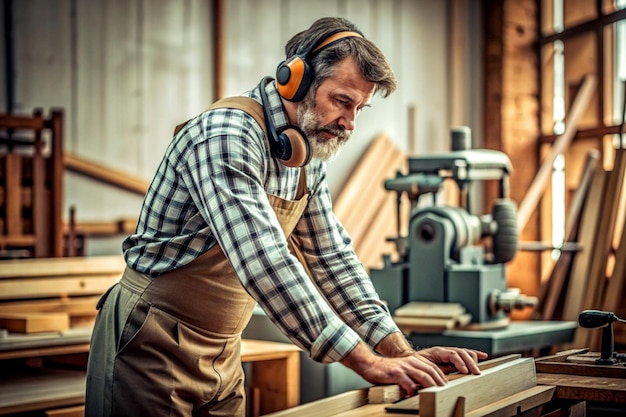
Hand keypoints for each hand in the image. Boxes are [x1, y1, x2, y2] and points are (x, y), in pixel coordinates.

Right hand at [341, 342, 477, 395]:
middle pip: (432, 371)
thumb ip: (414, 376)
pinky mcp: (396, 372)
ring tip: (436, 394)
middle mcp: (411, 362)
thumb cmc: (386, 371)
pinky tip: (413, 395)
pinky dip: (412, 390)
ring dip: (431, 386)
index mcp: (415, 361)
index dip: (443, 377)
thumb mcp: (403, 371)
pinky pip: (408, 382)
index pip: (434, 368)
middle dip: (441, 382)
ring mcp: (404, 367)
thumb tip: (424, 388)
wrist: (369, 364)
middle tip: (447, 392)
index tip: (449, 386)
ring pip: (423, 376)